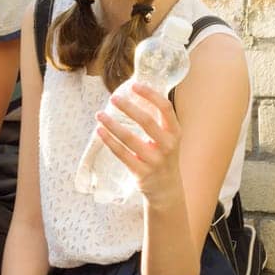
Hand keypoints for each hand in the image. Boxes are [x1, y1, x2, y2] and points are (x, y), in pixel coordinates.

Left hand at [96, 82, 183, 207]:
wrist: (167, 189)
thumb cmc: (163, 156)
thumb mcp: (168, 138)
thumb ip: (157, 120)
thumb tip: (137, 94)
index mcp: (175, 133)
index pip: (166, 108)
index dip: (151, 95)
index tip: (135, 85)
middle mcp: (168, 146)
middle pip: (147, 122)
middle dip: (128, 108)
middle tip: (113, 98)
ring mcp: (155, 160)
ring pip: (130, 138)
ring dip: (112, 124)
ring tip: (99, 114)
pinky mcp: (142, 172)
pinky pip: (122, 154)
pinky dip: (109, 141)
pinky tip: (100, 131)